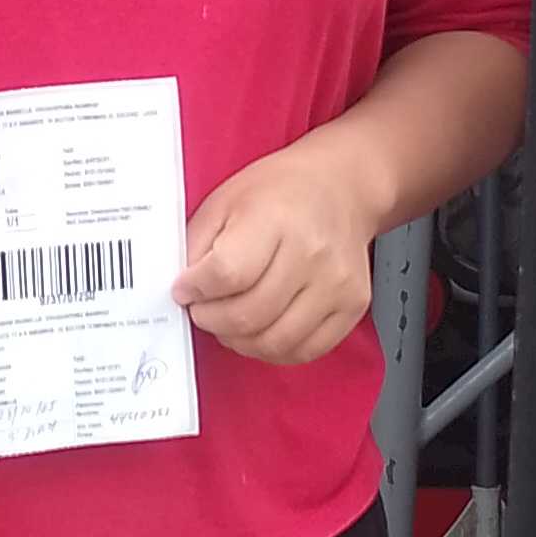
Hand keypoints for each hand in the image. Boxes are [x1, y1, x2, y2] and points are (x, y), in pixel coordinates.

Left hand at [176, 135, 378, 365]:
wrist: (340, 186)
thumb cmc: (281, 191)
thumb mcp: (224, 200)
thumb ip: (197, 245)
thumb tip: (183, 291)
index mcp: (275, 218)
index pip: (226, 274)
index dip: (195, 290)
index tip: (185, 289)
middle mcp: (312, 253)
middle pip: (247, 315)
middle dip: (211, 320)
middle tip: (203, 309)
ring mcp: (337, 283)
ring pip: (274, 341)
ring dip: (239, 340)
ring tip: (229, 321)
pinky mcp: (352, 305)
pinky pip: (304, 350)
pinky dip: (273, 349)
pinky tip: (261, 329)